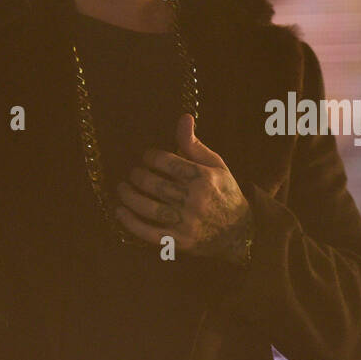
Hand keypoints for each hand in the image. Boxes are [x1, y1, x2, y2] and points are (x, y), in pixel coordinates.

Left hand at [114, 114, 253, 263]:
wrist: (240, 233)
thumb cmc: (225, 193)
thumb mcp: (216, 165)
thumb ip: (194, 144)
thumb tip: (184, 118)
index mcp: (203, 178)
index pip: (165, 161)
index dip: (150, 156)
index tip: (147, 158)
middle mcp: (193, 199)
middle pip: (153, 183)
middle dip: (137, 175)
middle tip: (133, 173)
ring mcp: (185, 222)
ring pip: (147, 207)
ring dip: (128, 196)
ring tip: (122, 188)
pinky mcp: (178, 241)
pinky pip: (148, 232)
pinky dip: (130, 222)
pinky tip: (120, 211)